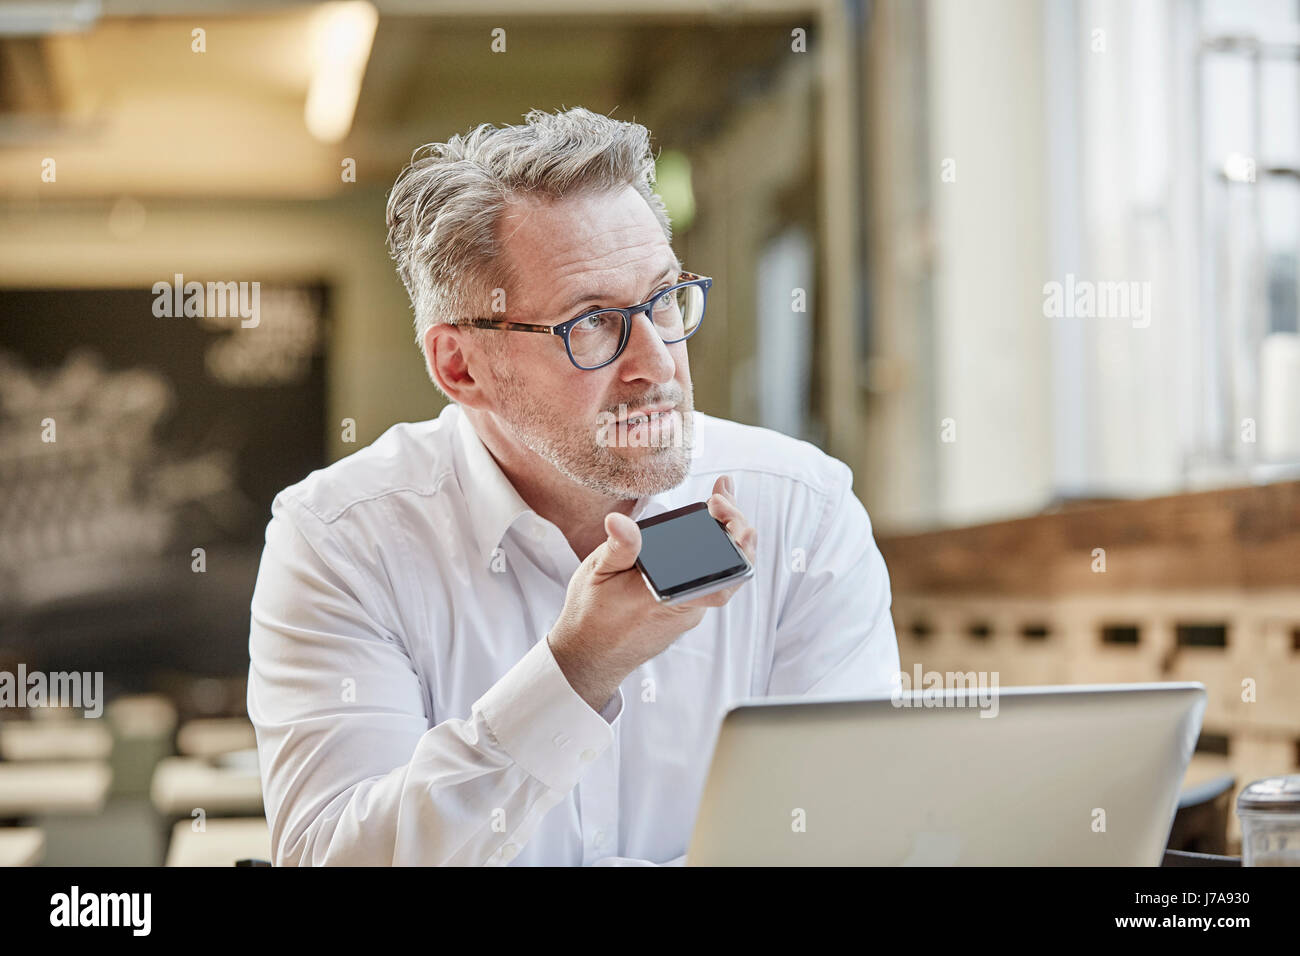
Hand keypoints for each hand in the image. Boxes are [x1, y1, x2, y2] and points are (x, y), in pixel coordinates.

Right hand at [547, 475, 757, 711]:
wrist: (590, 656)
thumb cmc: (592, 617)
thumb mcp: (599, 574)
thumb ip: (618, 547)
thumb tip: (619, 521)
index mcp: (669, 598)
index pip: (723, 571)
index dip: (734, 536)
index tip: (721, 504)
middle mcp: (687, 608)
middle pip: (731, 567)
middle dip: (734, 527)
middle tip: (720, 498)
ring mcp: (689, 612)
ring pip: (721, 574)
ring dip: (725, 539)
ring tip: (719, 504)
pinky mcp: (684, 611)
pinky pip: (708, 580)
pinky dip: (712, 553)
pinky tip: (706, 528)